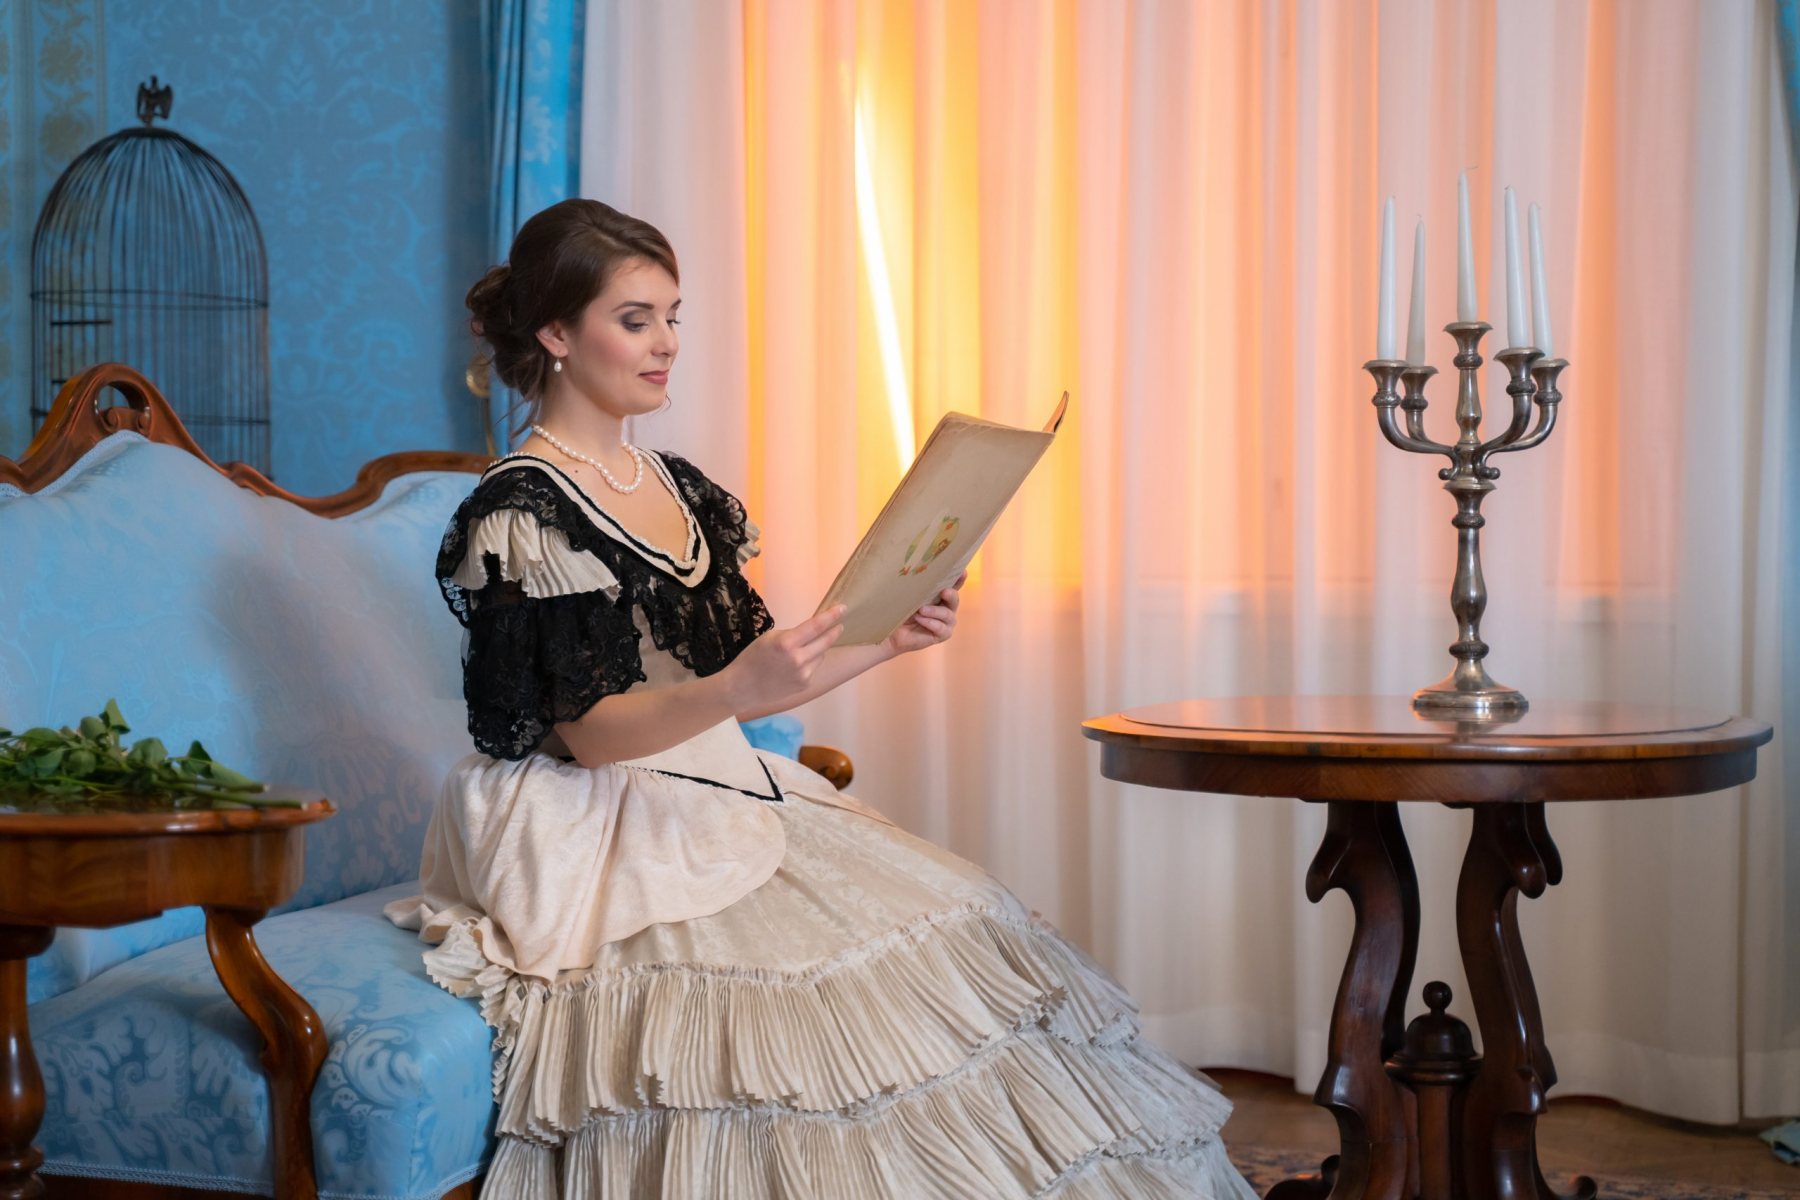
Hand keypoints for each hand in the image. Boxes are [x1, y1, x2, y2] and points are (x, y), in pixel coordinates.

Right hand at [723, 606, 845, 710]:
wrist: (742, 688)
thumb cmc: (752, 658)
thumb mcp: (770, 638)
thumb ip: (793, 634)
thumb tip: (814, 631)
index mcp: (786, 643)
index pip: (815, 626)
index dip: (831, 616)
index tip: (842, 608)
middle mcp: (798, 659)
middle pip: (825, 642)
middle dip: (834, 631)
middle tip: (840, 624)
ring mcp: (803, 674)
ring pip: (820, 655)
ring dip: (817, 649)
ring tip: (802, 650)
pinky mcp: (805, 685)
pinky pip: (813, 668)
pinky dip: (809, 663)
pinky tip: (794, 666)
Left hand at [883, 572, 964, 656]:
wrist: (893, 633)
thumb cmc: (900, 611)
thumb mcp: (909, 597)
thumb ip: (918, 588)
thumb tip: (921, 575)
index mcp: (940, 594)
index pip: (953, 584)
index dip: (959, 578)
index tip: (962, 572)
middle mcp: (947, 607)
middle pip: (954, 599)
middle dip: (951, 594)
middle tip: (944, 591)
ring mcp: (946, 621)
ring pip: (947, 614)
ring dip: (935, 611)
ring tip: (921, 610)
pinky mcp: (943, 634)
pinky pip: (941, 628)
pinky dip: (930, 622)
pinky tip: (920, 619)